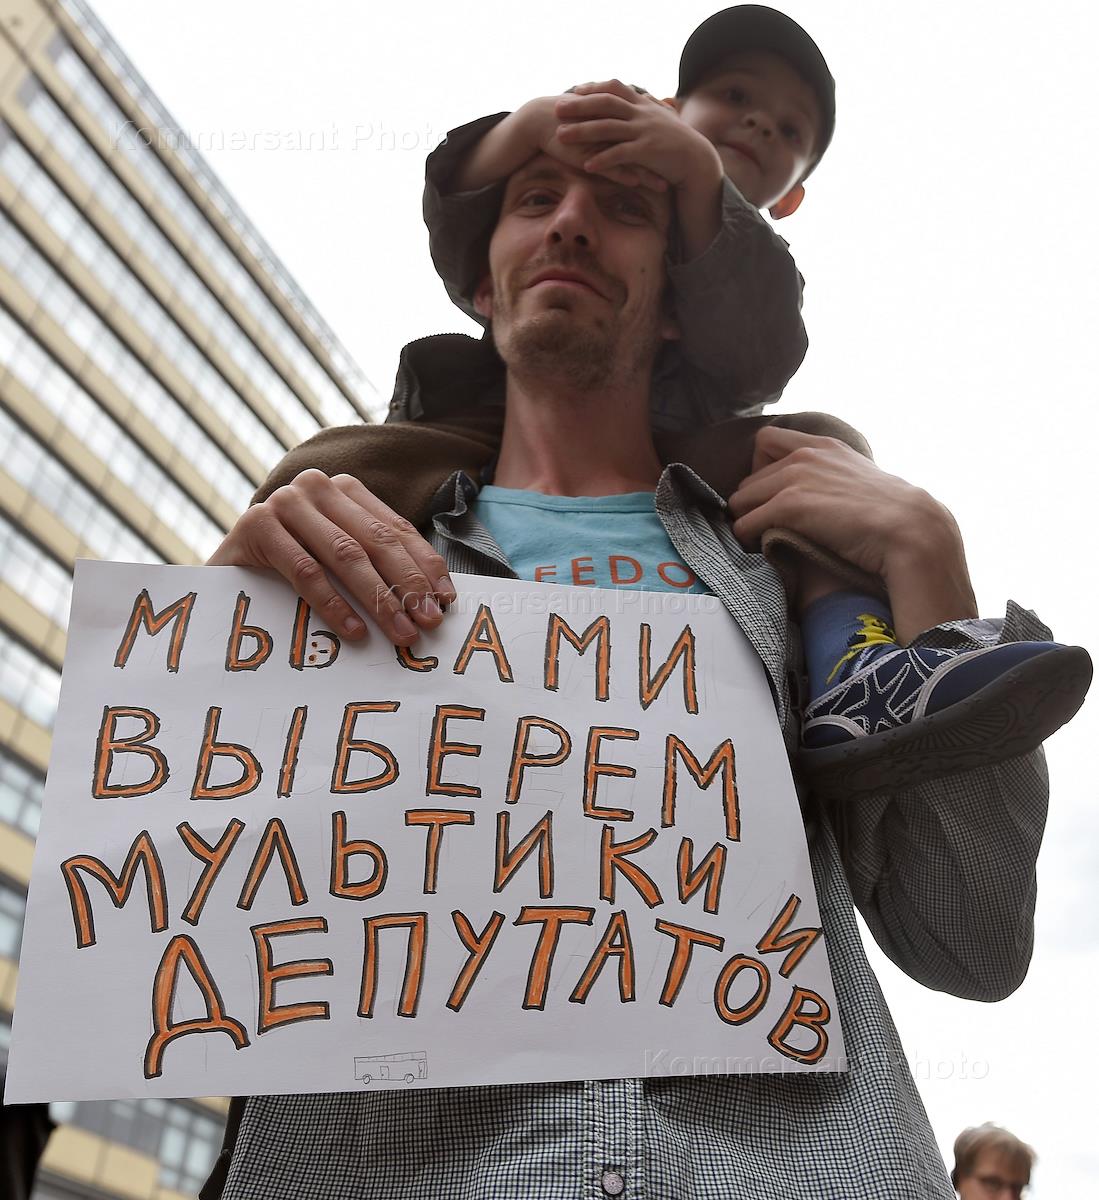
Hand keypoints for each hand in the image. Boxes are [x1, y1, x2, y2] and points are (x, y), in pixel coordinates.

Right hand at [207, 470, 456, 644]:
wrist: (221, 575)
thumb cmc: (288, 570)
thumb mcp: (336, 558)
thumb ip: (374, 564)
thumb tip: (432, 599)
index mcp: (344, 489)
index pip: (395, 529)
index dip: (423, 565)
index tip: (445, 601)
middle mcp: (317, 486)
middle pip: (376, 540)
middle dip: (407, 584)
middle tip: (427, 622)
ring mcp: (284, 501)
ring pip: (345, 554)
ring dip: (378, 598)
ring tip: (400, 631)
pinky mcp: (256, 524)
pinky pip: (305, 570)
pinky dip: (333, 603)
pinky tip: (353, 629)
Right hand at [514, 94, 667, 190]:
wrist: (543, 119)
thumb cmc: (570, 119)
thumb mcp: (595, 118)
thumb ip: (611, 122)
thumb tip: (626, 127)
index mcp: (618, 116)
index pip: (647, 131)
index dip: (663, 144)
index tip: (679, 155)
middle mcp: (614, 126)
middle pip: (645, 145)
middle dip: (663, 160)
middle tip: (681, 171)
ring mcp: (602, 140)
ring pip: (631, 159)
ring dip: (648, 174)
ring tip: (664, 187)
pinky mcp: (589, 152)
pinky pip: (610, 166)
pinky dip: (624, 175)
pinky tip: (637, 186)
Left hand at [555, 80, 719, 193]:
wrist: (697, 160)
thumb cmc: (677, 142)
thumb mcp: (661, 119)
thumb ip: (647, 108)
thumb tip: (639, 98)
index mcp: (643, 104)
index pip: (615, 88)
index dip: (594, 88)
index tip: (575, 90)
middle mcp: (642, 114)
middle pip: (605, 104)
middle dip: (580, 106)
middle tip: (557, 108)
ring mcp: (644, 131)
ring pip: (608, 128)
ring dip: (582, 132)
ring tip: (561, 137)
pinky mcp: (648, 152)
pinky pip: (621, 154)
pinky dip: (603, 159)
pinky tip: (586, 165)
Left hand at [728, 427, 976, 638]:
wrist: (910, 529)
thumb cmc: (892, 517)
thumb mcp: (859, 482)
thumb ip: (833, 479)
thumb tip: (820, 501)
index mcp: (823, 445)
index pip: (765, 442)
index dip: (761, 470)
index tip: (770, 496)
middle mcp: (805, 455)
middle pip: (748, 478)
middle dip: (752, 504)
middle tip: (763, 528)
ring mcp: (796, 478)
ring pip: (740, 501)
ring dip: (746, 522)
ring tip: (761, 541)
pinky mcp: (790, 504)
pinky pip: (745, 523)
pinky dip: (748, 538)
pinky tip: (761, 549)